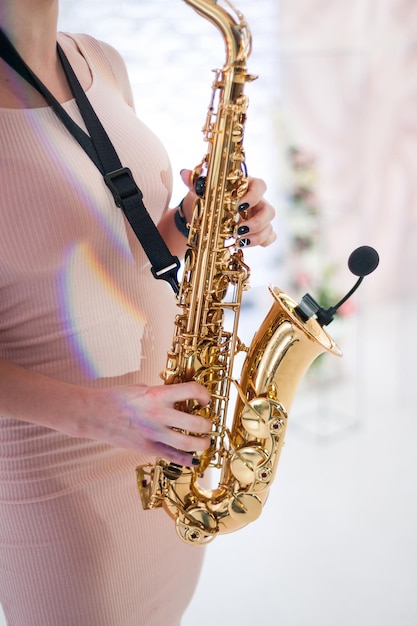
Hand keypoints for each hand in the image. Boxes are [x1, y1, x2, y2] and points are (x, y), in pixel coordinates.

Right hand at [93, 381, 211, 466]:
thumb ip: (161, 393)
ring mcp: (153, 433)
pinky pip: (171, 457)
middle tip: (208, 424)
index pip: (191, 391)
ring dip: (202, 444)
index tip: (205, 399)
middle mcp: (159, 414)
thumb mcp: (141, 388)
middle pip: (196, 423)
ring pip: (188, 444)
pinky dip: (185, 460)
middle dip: (207, 424)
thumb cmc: (115, 397)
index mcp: (157, 395)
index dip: (204, 394)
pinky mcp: (147, 448)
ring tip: (205, 442)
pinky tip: (192, 460)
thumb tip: (176, 395)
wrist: (94, 414)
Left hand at [180, 169, 276, 247]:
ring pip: (269, 226)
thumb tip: (184, 174)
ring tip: (239, 241)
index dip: (254, 196)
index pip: (260, 186)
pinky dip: (262, 242)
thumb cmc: (206, 198)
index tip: (239, 205)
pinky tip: (245, 244)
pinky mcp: (258, 231)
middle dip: (257, 223)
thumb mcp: (200, 190)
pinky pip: (269, 237)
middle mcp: (257, 202)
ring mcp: (259, 217)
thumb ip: (195, 182)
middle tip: (239, 230)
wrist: (202, 215)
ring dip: (257, 236)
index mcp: (247, 186)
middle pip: (269, 211)